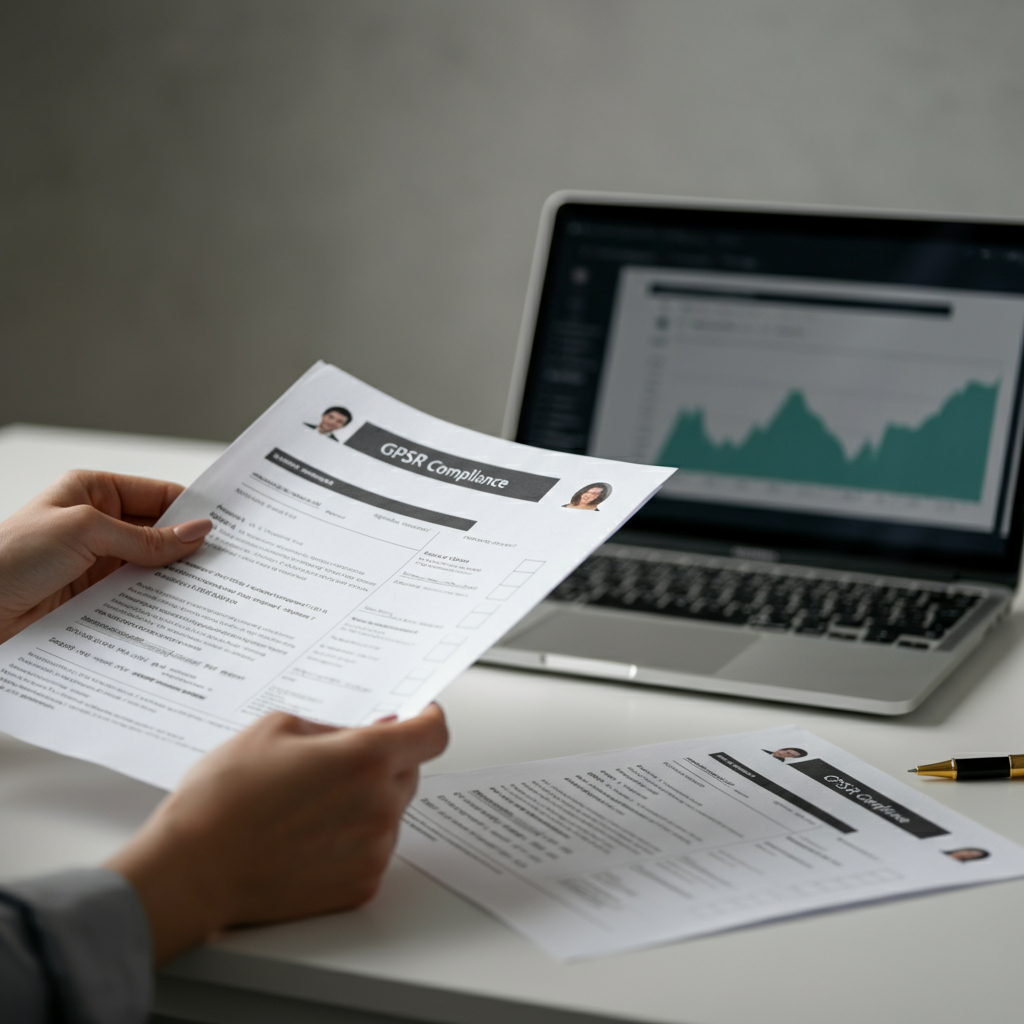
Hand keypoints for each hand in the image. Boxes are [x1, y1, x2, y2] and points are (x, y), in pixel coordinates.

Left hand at [0, 470, 211, 643]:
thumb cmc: (8, 557)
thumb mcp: (84, 532)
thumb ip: (144, 537)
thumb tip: (195, 532)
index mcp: (93, 491)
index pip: (158, 495)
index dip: (190, 509)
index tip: (224, 525)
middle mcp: (97, 523)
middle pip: (159, 531)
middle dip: (187, 544)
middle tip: (223, 558)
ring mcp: (97, 560)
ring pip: (151, 565)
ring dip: (174, 575)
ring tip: (207, 584)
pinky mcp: (95, 595)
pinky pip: (137, 593)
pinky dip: (157, 599)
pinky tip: (177, 604)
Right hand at [106, 705, 448, 964]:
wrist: (192, 870)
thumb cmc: (223, 798)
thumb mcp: (274, 729)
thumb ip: (333, 725)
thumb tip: (367, 727)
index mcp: (364, 758)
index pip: (432, 734)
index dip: (427, 720)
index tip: (418, 716)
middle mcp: (380, 805)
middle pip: (410, 771)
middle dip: (384, 762)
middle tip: (335, 764)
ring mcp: (374, 850)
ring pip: (391, 811)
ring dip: (367, 802)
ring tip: (309, 806)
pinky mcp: (361, 885)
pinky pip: (375, 849)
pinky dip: (354, 839)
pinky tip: (309, 837)